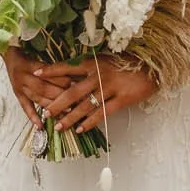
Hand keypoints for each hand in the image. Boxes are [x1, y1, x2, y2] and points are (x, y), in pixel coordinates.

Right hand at [4, 46, 72, 130]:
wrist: (9, 56)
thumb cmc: (29, 56)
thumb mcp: (41, 57)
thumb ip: (54, 69)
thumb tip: (75, 78)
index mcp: (32, 66)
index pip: (49, 75)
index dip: (63, 80)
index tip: (77, 86)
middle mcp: (24, 77)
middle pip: (43, 88)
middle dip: (59, 95)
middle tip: (74, 102)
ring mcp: (19, 87)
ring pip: (37, 98)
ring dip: (50, 107)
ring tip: (64, 115)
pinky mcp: (17, 95)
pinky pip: (25, 107)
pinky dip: (33, 117)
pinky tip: (40, 126)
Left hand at [41, 54, 158, 136]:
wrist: (153, 67)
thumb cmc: (129, 63)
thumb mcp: (107, 60)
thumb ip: (90, 69)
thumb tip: (70, 78)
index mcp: (94, 62)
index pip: (68, 66)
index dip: (51, 70)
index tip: (36, 72)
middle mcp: (99, 75)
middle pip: (73, 91)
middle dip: (57, 103)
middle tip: (45, 112)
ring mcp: (110, 88)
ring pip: (85, 105)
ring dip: (70, 117)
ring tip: (59, 126)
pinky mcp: (121, 99)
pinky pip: (102, 113)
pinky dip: (90, 122)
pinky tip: (80, 130)